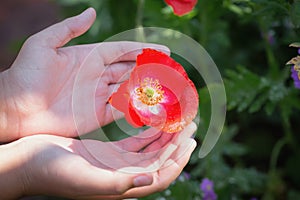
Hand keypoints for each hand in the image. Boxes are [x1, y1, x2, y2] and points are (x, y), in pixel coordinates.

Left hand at [0, 8, 168, 141]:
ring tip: (166, 87)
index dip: (142, 50)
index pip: (122, 52)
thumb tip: (92, 12)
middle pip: (129, 70)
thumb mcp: (44, 44)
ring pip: (128, 90)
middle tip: (170, 69)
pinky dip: (135, 108)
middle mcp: (97, 76)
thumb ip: (69, 28)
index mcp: (89, 57)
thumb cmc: (26, 74)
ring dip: (146, 88)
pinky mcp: (96, 116)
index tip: (162, 50)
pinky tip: (149, 105)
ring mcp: (98, 96)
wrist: (15, 108)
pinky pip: (120, 110)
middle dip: (149, 69)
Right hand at [0, 123, 195, 199]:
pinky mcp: (107, 151)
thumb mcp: (84, 179)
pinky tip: (155, 120)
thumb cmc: (52, 172)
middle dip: (176, 144)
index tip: (190, 141)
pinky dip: (146, 132)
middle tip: (190, 124)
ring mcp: (116, 163)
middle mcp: (123, 175)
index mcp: (121, 186)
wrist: (29, 162)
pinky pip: (134, 142)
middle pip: (159, 161)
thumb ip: (117, 183)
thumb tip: (150, 179)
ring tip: (178, 120)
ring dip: (164, 137)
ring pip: (149, 151)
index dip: (177, 161)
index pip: (160, 175)